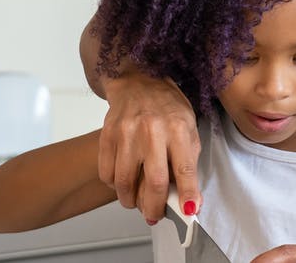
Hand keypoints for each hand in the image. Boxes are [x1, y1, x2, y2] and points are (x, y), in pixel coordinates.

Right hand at [95, 72, 200, 223]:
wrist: (138, 81)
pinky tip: (124, 181)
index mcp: (178, 128)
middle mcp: (152, 130)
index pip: (185, 169)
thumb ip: (188, 159)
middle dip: (155, 207)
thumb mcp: (188, 126)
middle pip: (153, 182)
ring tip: (137, 201)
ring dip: (131, 200)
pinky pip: (107, 173)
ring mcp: (127, 133)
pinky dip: (114, 186)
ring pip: (125, 183)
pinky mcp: (107, 135)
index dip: (187, 195)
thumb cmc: (166, 106)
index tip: (189, 212)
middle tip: (155, 215)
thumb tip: (188, 196)